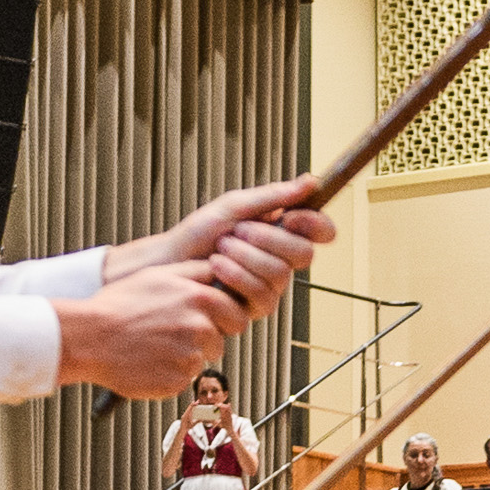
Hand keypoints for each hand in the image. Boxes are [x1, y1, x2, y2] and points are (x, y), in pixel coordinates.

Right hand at [55, 259, 248, 398]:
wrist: (90, 337)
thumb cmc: (120, 305)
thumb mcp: (158, 275)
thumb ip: (195, 273)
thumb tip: (220, 273)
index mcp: (199, 298)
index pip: (237, 315)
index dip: (225, 320)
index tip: (211, 321)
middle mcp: (200, 327)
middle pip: (221, 341)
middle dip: (207, 340)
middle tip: (176, 336)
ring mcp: (189, 356)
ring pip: (200, 361)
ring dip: (185, 357)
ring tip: (154, 345)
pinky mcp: (177, 381)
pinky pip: (182, 379)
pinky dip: (169, 373)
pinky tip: (148, 360)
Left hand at [118, 179, 334, 326]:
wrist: (168, 264)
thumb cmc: (197, 235)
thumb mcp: (234, 206)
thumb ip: (273, 196)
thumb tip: (311, 181)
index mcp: (282, 233)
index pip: (321, 231)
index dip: (315, 225)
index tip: (292, 218)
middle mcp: (281, 261)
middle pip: (304, 254)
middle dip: (268, 239)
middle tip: (237, 231)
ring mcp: (271, 286)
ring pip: (281, 274)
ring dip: (246, 257)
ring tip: (220, 248)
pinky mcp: (255, 308)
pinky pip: (263, 295)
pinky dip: (236, 275)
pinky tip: (216, 268)